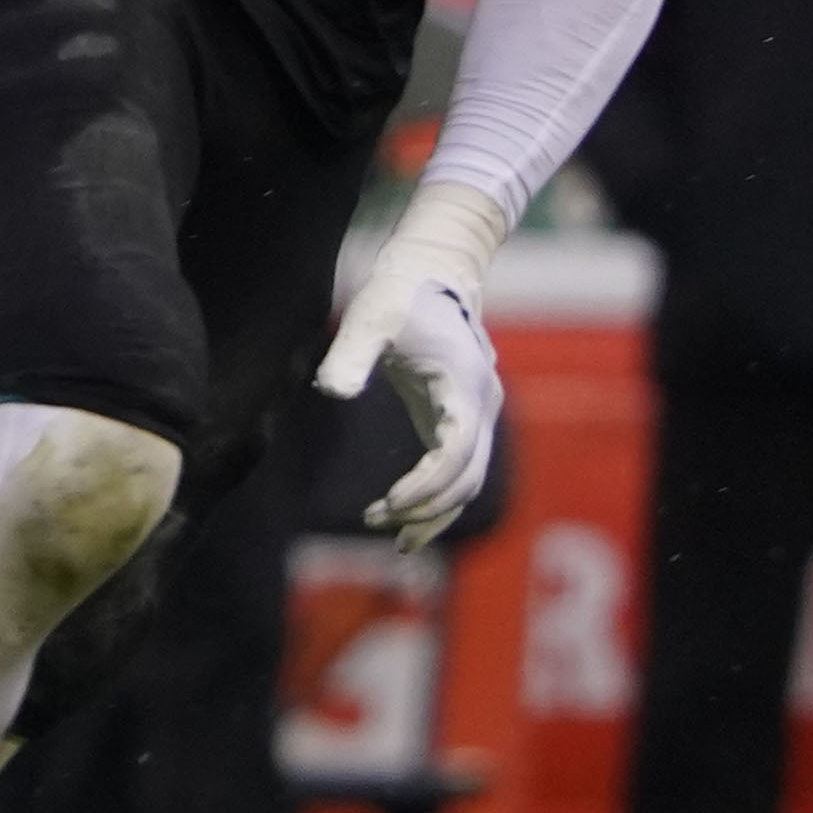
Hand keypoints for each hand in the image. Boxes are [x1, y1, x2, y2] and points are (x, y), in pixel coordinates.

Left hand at [315, 236, 503, 548]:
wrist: (430, 275)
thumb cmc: (397, 296)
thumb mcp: (369, 318)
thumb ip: (351, 354)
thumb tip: (332, 391)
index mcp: (464, 384)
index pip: (457, 451)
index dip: (426, 484)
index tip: (387, 503)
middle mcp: (481, 405)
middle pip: (470, 476)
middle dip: (428, 508)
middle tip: (379, 526)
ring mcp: (476, 415)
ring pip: (469, 480)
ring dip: (434, 510)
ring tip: (393, 537)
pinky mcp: (459, 420)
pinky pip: (458, 470)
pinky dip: (437, 496)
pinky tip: (402, 514)